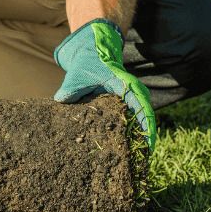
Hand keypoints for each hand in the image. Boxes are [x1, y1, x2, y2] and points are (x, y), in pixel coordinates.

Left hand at [53, 19, 155, 152]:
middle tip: (143, 160)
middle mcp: (134, 94)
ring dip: (139, 137)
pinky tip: (124, 147)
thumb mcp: (78, 76)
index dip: (147, 129)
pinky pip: (132, 119)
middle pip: (145, 119)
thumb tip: (60, 101)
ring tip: (136, 158)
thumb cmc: (88, 63)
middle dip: (145, 139)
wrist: (93, 51)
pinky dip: (130, 132)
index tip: (149, 148)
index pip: (143, 109)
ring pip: (140, 120)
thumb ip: (70, 89)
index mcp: (127, 87)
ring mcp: (131, 99)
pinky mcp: (124, 103)